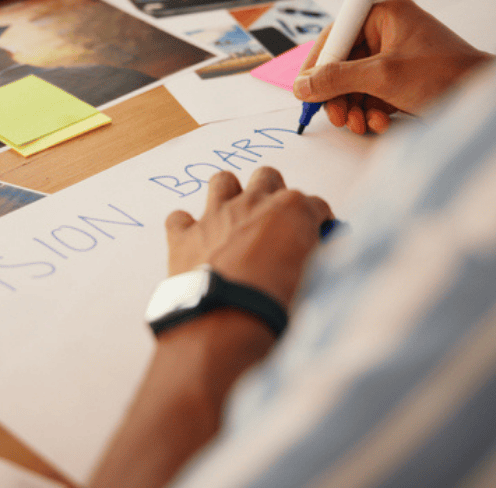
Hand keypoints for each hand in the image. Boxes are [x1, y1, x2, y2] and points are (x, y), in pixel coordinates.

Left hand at [165, 168, 331, 306]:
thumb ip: (311, 256)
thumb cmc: (276, 303)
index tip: (316, 238)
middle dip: (273, 193)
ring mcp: (215, 215)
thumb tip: (311, 254)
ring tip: (233, 218)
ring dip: (229, 195)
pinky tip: (193, 242)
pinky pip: (179, 218)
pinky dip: (185, 228)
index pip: (314, 205)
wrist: (226, 319)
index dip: (317, 222)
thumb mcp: (311, 278)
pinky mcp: (184, 235)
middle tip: (273, 220)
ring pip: (222, 181)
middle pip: (267, 177)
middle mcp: (252, 203)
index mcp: (290, 211)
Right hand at [293, 0, 493, 133]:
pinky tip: (379, 123)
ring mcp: (393, 54)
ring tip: (359, 125)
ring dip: (352, 108)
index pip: (334, 36)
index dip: (316, 65)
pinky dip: (369, 111)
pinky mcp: (399, 77)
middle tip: (336, 117)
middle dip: (337, 95)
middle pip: (341, 63)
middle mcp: (386, 30)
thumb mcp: (382, 77)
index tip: (303, 90)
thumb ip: (336, 79)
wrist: (483, 101)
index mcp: (383, 13)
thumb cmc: (444, 76)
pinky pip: (369, 93)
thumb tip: (300, 86)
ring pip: (353, 83)